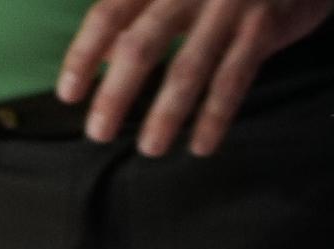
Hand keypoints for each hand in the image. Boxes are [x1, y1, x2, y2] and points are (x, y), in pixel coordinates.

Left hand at [58, 0, 332, 154]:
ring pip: (188, 67)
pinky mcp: (265, 24)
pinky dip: (215, 115)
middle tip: (98, 134)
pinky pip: (234, 77)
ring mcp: (230, 3)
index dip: (83, 55)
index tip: (68, 95)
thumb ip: (137, 15)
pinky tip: (201, 146)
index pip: (108, 14)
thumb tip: (100, 59)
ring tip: (149, 149)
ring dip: (166, 114)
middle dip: (116, 94)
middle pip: (141, 45)